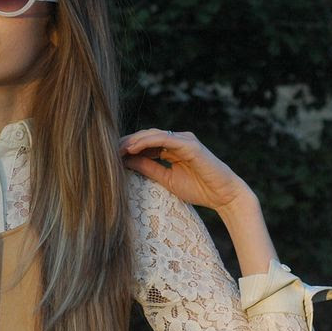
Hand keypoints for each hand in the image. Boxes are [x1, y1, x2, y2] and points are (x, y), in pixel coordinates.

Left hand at [119, 128, 252, 214]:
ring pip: (152, 134)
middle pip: (146, 136)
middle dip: (126, 142)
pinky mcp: (190, 144)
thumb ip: (148, 168)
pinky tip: (133, 148)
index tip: (110, 156)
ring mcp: (184, 140)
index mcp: (172, 148)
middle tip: (107, 150)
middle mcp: (177, 140)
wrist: (224, 195)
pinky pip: (164, 139)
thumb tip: (126, 162)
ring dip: (133, 140)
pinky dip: (147, 142)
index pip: (145, 143)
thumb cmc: (199, 189)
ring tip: (117, 149)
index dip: (128, 148)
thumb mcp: (167, 179)